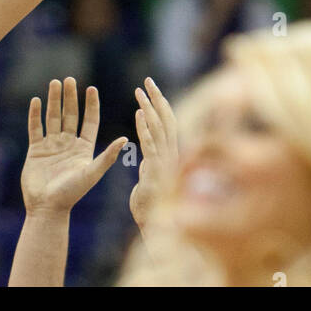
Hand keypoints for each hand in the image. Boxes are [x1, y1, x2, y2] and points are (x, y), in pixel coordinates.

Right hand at [21, 77, 127, 215]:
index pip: (89, 121)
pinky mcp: (36, 150)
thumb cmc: (71, 193)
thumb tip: (125, 138)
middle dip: (70, 97)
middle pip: (70, 115)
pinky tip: (36, 100)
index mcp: (84, 148)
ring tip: (54, 83)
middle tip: (69, 79)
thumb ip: (107, 156)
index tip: (92, 88)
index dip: (91, 105)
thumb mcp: (92, 173)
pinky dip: (35, 114)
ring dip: (53, 101)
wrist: (47, 208)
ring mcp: (51, 146)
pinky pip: (35, 128)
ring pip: (53, 117)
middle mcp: (68, 144)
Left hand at [129, 77, 178, 234]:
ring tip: (139, 91)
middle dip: (157, 98)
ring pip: (160, 128)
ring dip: (150, 108)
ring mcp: (166, 162)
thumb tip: (146, 158)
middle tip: (147, 80)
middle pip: (166, 119)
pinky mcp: (158, 171)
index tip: (150, 88)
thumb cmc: (153, 208)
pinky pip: (152, 145)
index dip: (160, 104)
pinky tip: (138, 115)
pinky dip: (146, 128)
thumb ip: (151, 166)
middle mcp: (172, 154)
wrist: (158, 230)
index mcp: (170, 154)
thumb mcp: (152, 181)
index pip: (167, 122)